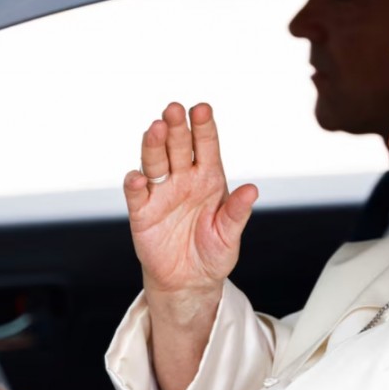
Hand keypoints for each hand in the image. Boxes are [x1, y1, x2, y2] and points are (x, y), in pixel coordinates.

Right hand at [124, 102, 257, 310]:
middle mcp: (183, 179)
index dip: (204, 126)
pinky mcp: (142, 213)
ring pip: (155, 162)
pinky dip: (135, 184)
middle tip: (174, 109)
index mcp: (209, 178)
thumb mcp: (229, 235)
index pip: (206, 146)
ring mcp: (161, 193)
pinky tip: (138, 176)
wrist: (190, 281)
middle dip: (176, 127)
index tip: (202, 108)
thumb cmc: (213, 253)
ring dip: (154, 145)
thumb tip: (252, 190)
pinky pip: (137, 194)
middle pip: (177, 146)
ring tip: (155, 128)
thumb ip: (237, 213)